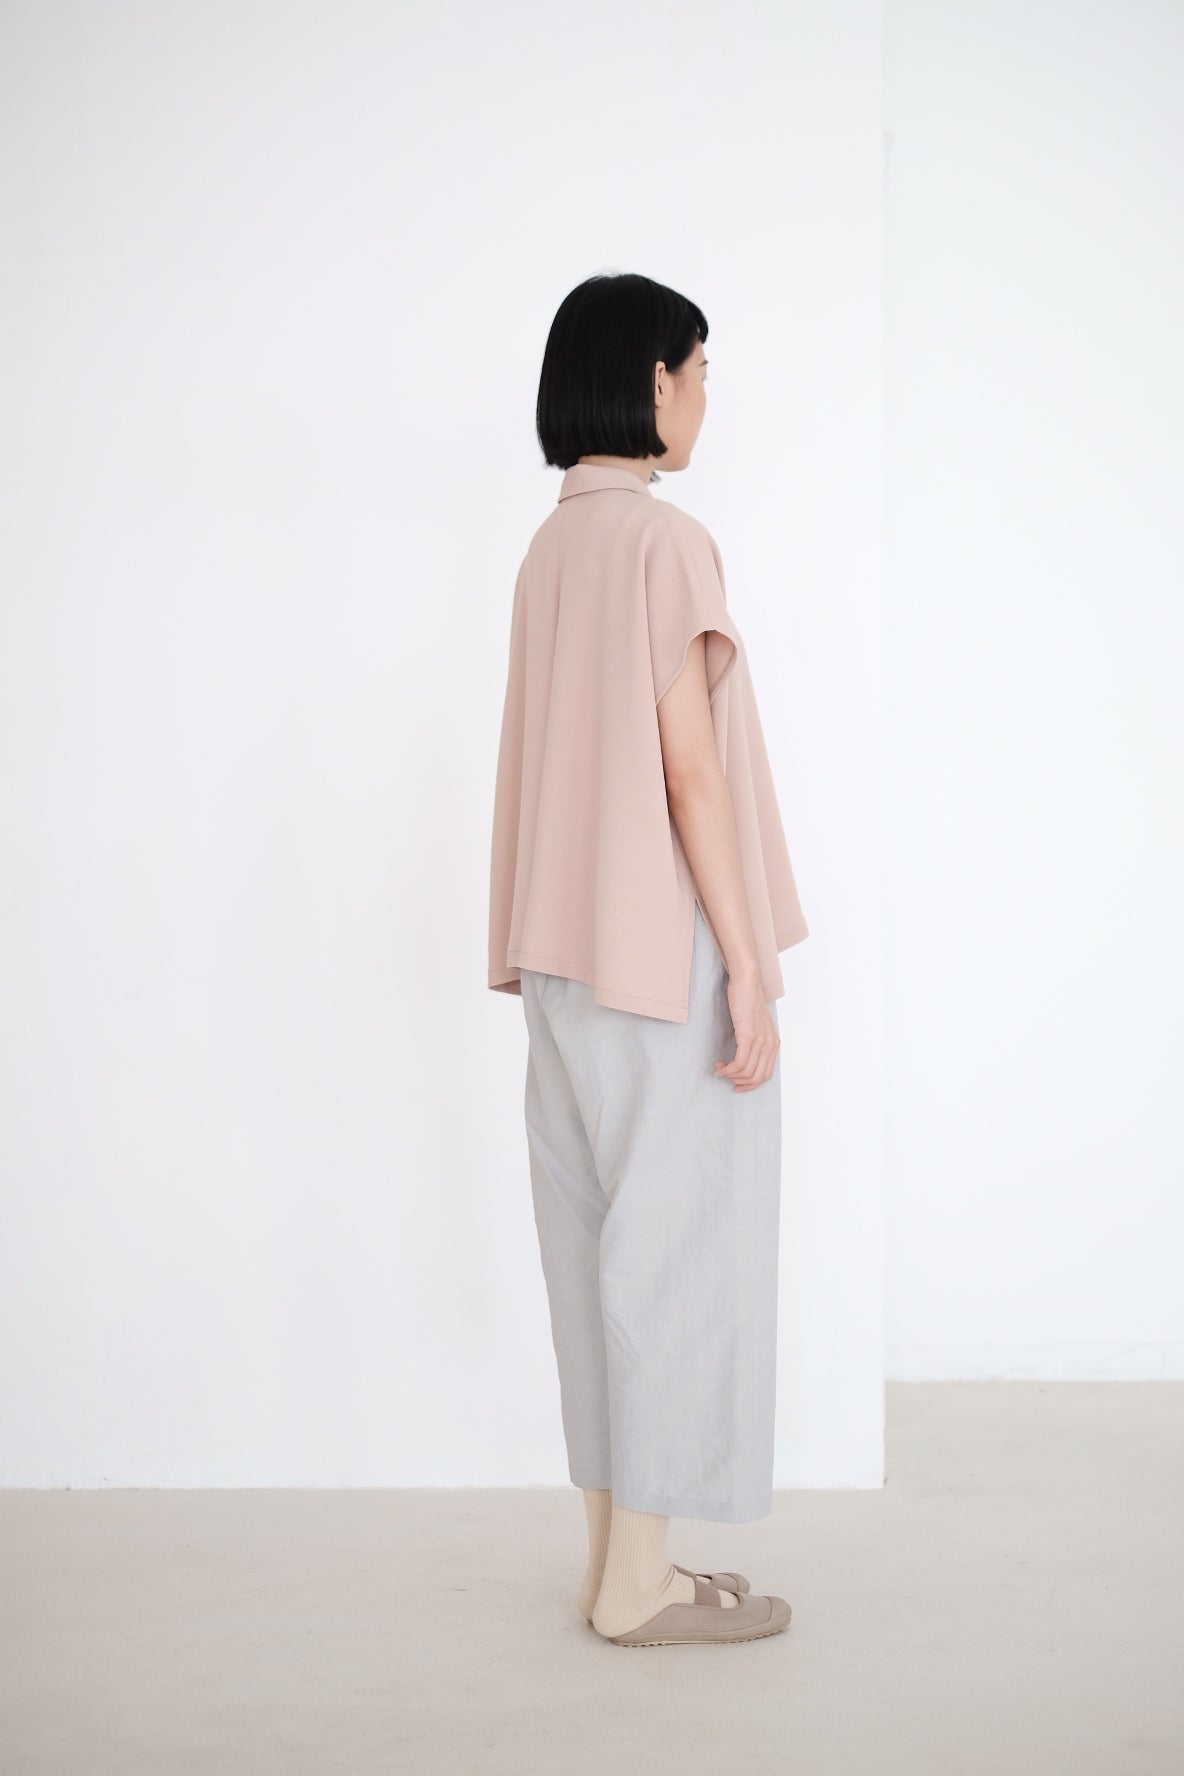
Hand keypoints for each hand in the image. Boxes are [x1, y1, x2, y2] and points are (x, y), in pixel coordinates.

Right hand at [715, 975, 779, 1091]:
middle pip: (758, 1077)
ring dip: (730, 1075)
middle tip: (725, 1077)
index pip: (766, 1075)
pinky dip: (728, 1069)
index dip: (750, 1084)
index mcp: (774, 1043)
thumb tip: (744, 1058)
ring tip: (719, 1069)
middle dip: (740, 1083)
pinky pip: (740, 1062)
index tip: (736, 1085)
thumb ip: (755, 1040)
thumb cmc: (747, 1000)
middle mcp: (770, 1044)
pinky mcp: (748, 1035)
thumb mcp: (756, 1024)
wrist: (746, 981)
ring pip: (747, 1072)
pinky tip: (720, 1065)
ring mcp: (760, 1040)